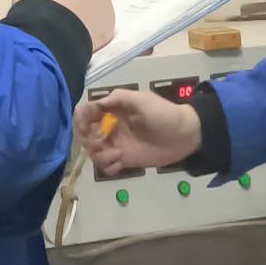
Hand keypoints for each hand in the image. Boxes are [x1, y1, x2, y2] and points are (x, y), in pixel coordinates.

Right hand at [12, 0, 113, 48]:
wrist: (47, 35)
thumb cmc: (39, 4)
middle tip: (60, 2)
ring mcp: (104, 8)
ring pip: (98, 8)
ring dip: (85, 12)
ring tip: (64, 22)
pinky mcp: (106, 31)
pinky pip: (99, 28)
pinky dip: (88, 31)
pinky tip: (71, 34)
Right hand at [75, 89, 200, 175]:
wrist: (185, 135)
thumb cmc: (164, 114)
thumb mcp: (142, 100)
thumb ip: (118, 98)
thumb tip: (95, 103)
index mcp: (113, 110)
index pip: (87, 112)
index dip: (80, 120)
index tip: (84, 129)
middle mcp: (111, 127)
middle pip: (85, 134)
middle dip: (88, 141)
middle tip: (101, 144)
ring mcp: (117, 144)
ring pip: (94, 152)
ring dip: (99, 155)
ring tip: (116, 155)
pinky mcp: (125, 159)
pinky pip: (107, 166)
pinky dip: (108, 166)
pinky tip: (120, 163)